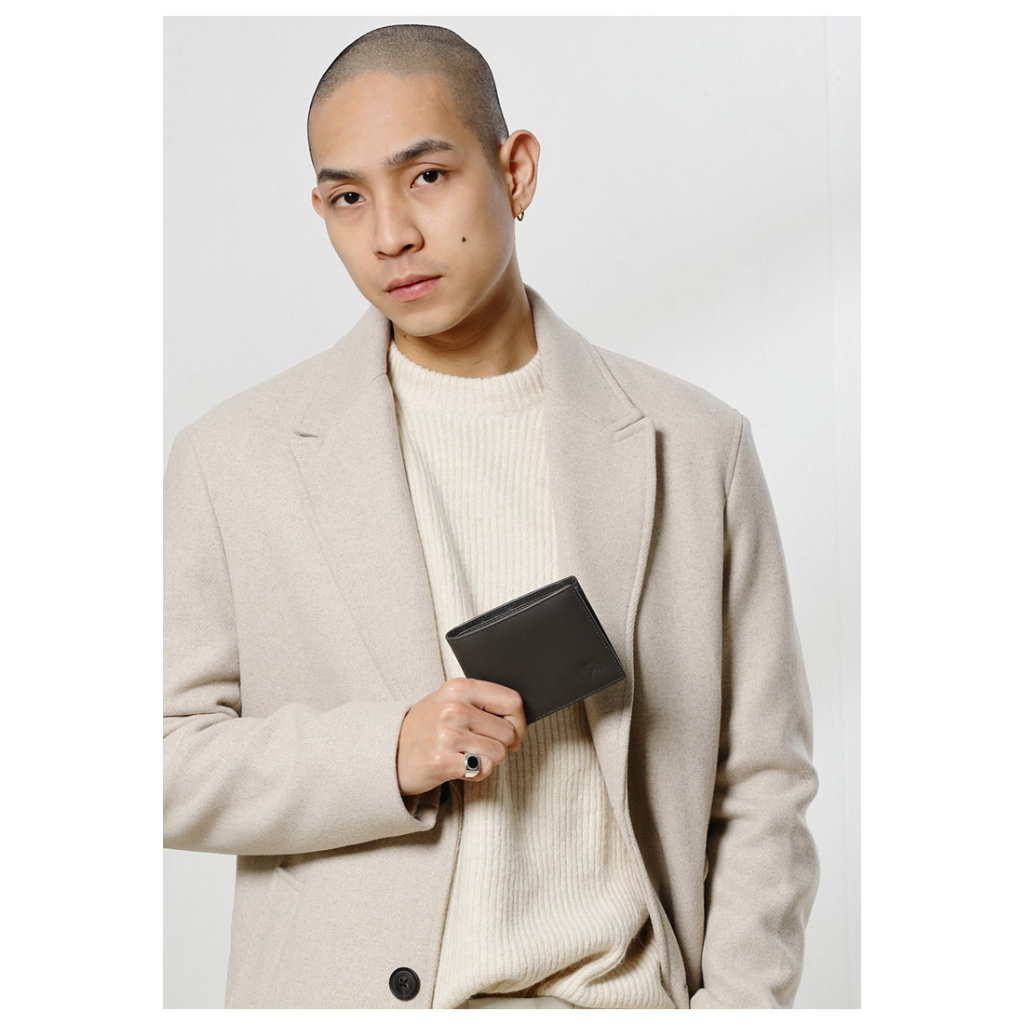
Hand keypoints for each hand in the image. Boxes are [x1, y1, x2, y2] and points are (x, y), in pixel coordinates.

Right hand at [396, 677, 526, 795]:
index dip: (519, 722)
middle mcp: (454, 708)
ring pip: (499, 752)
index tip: (513, 734)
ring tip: (465, 755)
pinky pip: (484, 769)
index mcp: (459, 687)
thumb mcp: (450, 701)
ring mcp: (448, 734)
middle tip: (478, 747)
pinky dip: (476, 773)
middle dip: (500, 745)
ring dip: (487, 759)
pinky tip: (458, 766)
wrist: (389, 753)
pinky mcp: (443, 760)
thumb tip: (519, 720)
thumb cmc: (426, 728)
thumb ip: (482, 703)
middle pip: (508, 731)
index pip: (512, 701)